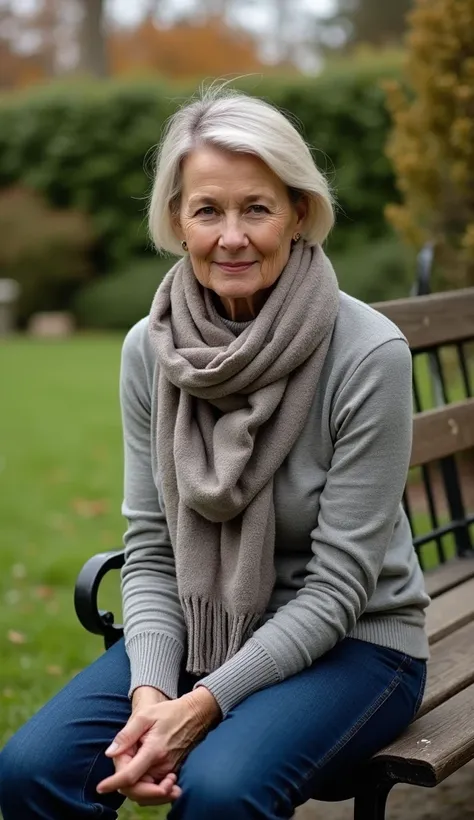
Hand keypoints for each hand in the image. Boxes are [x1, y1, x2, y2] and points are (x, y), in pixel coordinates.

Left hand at [96, 687, 220, 798]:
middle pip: (136, 790)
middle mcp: (162, 765)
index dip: (113, 783)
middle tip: (116, 771)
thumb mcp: (145, 715)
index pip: (129, 776)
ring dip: (133, 787)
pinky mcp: (172, 771)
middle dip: (122, 785)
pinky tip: (141, 778)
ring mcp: (169, 770)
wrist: (195, 714)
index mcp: (153, 751)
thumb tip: (110, 753)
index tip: (100, 788)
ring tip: (127, 772)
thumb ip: (126, 735)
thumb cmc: (169, 712)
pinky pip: (155, 788)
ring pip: (145, 791)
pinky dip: (145, 789)